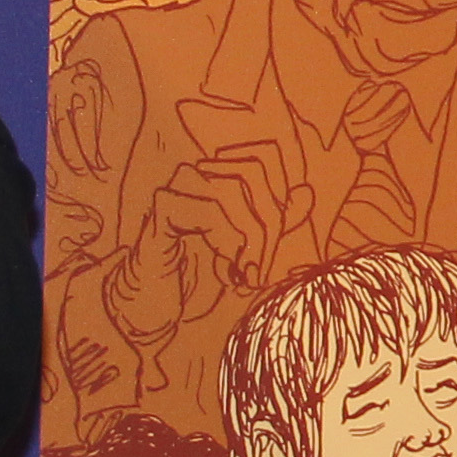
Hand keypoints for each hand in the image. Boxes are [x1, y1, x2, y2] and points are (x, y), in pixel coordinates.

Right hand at [127, 143, 304, 336]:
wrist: (150, 301)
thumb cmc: (198, 271)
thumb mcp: (247, 247)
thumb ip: (275, 221)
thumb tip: (306, 193)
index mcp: (219, 173)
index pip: (265, 155)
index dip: (280, 195)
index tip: (275, 241)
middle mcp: (198, 170)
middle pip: (253, 172)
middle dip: (267, 224)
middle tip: (260, 269)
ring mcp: (177, 184)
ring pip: (232, 189)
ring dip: (250, 238)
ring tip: (245, 274)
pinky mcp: (162, 206)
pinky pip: (208, 210)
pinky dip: (226, 241)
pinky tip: (226, 268)